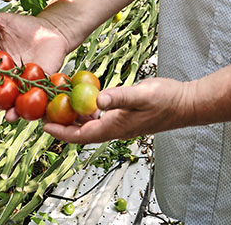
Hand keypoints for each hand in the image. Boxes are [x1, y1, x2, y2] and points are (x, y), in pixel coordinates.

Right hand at [0, 12, 72, 118]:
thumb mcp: (4, 22)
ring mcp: (23, 87)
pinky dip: (33, 111)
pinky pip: (35, 102)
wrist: (53, 30)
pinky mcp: (40, 89)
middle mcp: (6, 81)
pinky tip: (30, 114)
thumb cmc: (27, 27)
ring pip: (13, 104)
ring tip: (7, 115)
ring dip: (9, 111)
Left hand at [43, 77, 196, 143]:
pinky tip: (83, 98)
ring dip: (74, 117)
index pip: (81, 136)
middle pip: (81, 131)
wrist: (186, 103)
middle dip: (62, 124)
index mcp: (115, 127)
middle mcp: (115, 129)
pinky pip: (101, 115)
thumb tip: (97, 99)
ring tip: (58, 105)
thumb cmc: (166, 100)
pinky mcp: (125, 116)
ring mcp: (120, 123)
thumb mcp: (141, 95)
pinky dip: (88, 109)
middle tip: (44, 113)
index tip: (44, 126)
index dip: (61, 132)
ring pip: (90, 124)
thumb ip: (119, 97)